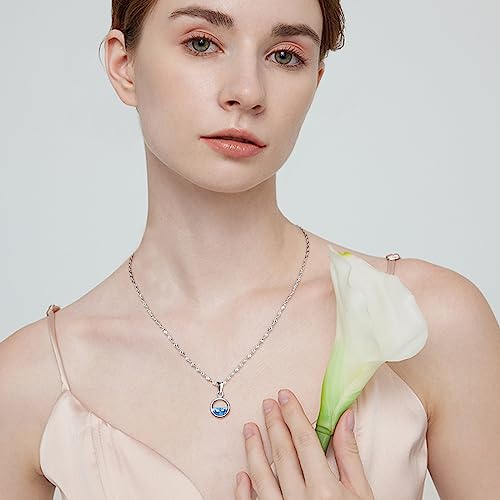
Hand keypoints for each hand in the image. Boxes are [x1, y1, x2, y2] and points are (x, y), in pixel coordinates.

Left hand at [234, 388, 373, 499]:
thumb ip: (349, 456)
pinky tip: (241, 474)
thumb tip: (345, 418)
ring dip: (253, 450)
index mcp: (326, 490)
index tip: (285, 395)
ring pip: (263, 477)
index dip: (293, 415)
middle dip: (274, 425)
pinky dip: (245, 491)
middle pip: (283, 453)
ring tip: (248, 428)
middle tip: (266, 403)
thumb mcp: (362, 494)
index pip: (305, 441)